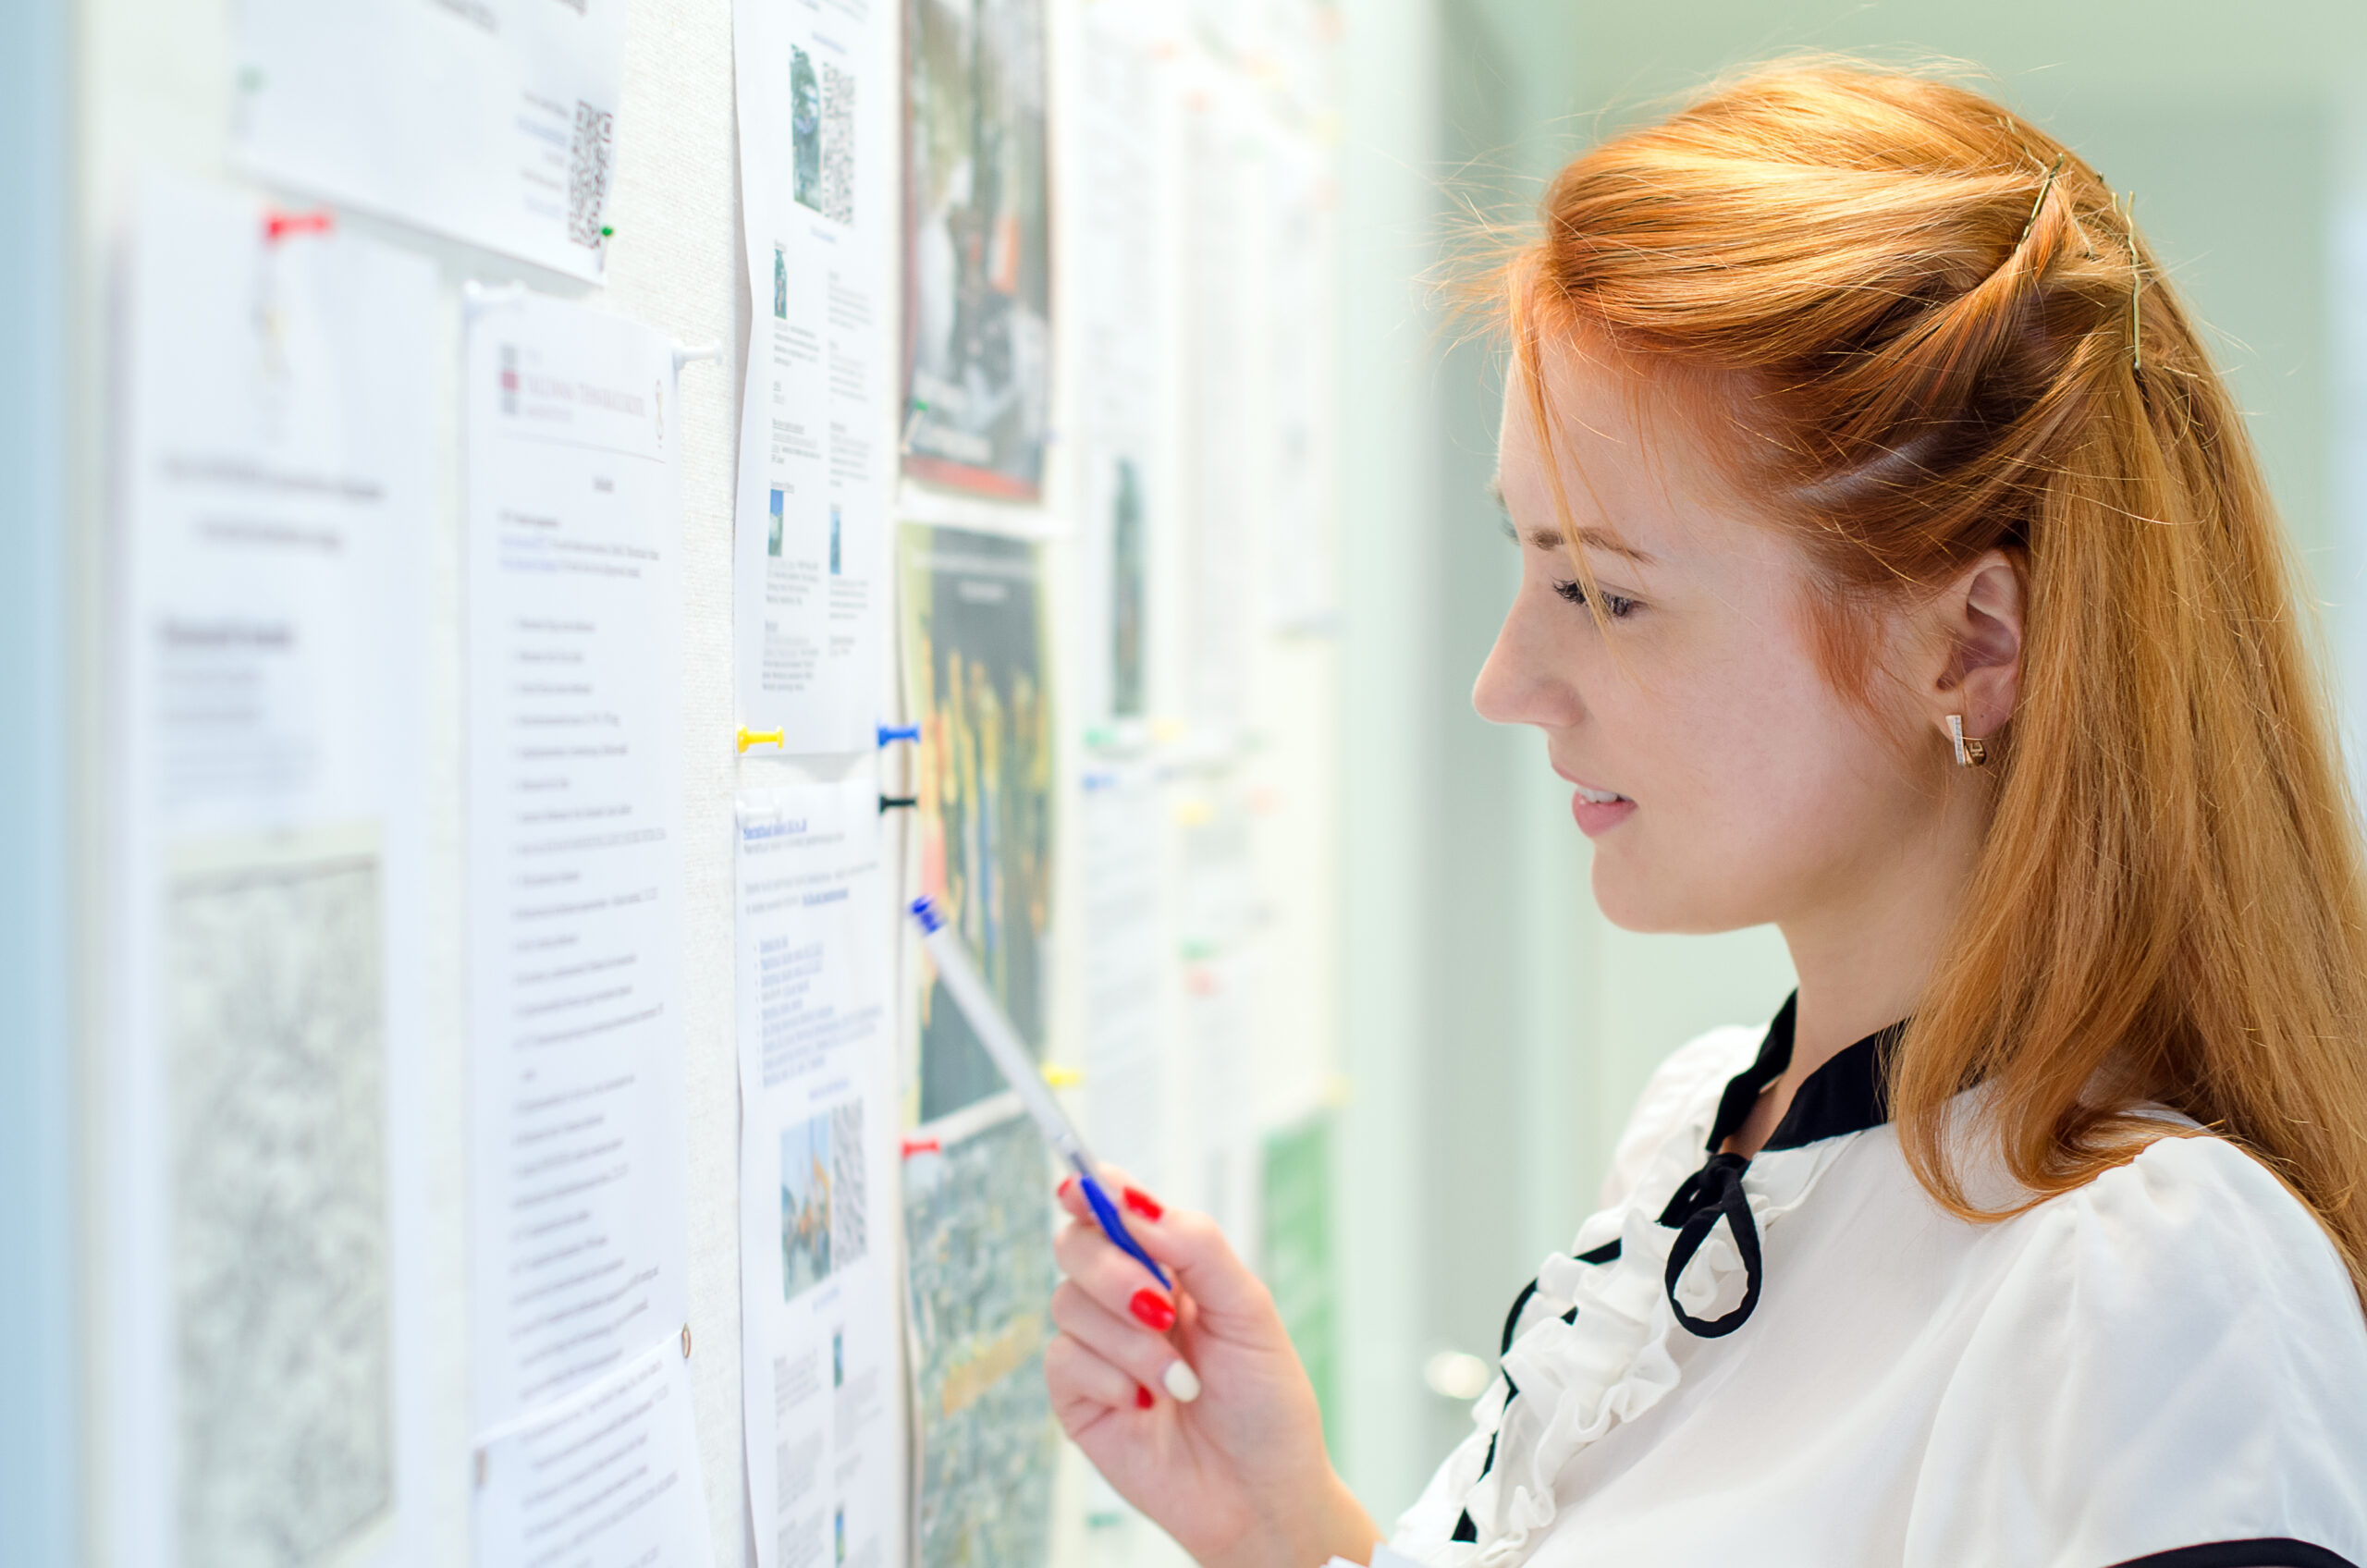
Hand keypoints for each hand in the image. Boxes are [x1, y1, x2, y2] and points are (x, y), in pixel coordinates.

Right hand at [1045, 1172, 1379, 1567]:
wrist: (1261, 1494)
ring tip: (1179, 1383)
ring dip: (1130, 1343)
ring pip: (1067, 1303)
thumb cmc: (1266, 1404)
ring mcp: (1098, 1349)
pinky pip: (1063, 1360)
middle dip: (1113, 1270)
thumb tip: (1134, 1203)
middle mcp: (1126, 1299)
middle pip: (1075, 1245)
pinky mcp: (1077, 1399)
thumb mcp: (1249, 1310)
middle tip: (1161, 1308)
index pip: (1114, 1209)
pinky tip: (1147, 1405)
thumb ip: (1195, 1246)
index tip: (1082, 1185)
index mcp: (1169, 1267)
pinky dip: (1110, 1379)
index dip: (1091, 1188)